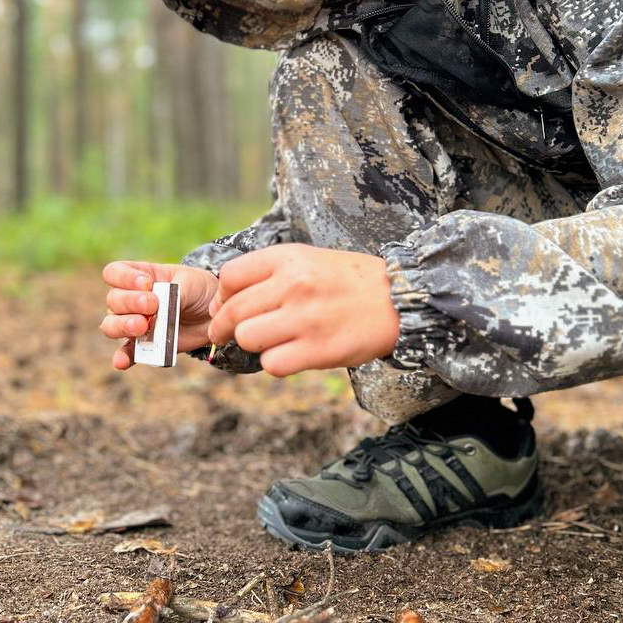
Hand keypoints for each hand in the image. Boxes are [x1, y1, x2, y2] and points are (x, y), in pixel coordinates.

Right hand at [101, 260, 218, 369]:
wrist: (211, 314)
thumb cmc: (197, 290)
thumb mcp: (190, 283)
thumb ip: (172, 292)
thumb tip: (160, 308)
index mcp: (138, 277)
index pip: (114, 272)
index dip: (124, 277)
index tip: (146, 283)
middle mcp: (129, 300)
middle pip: (113, 300)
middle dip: (130, 302)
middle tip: (153, 305)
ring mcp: (133, 323)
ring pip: (111, 325)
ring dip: (123, 326)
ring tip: (141, 327)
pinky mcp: (143, 346)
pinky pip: (126, 353)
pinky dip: (122, 358)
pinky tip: (122, 362)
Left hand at [206, 244, 399, 376]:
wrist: (400, 300)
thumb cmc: (350, 281)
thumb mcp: (309, 259)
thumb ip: (269, 273)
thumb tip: (225, 301)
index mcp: (288, 258)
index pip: (230, 277)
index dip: (222, 296)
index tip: (226, 307)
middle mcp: (293, 285)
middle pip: (233, 312)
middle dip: (224, 328)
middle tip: (227, 335)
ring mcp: (305, 319)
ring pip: (248, 338)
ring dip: (253, 345)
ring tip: (270, 341)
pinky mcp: (318, 350)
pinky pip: (273, 364)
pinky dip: (275, 363)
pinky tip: (290, 355)